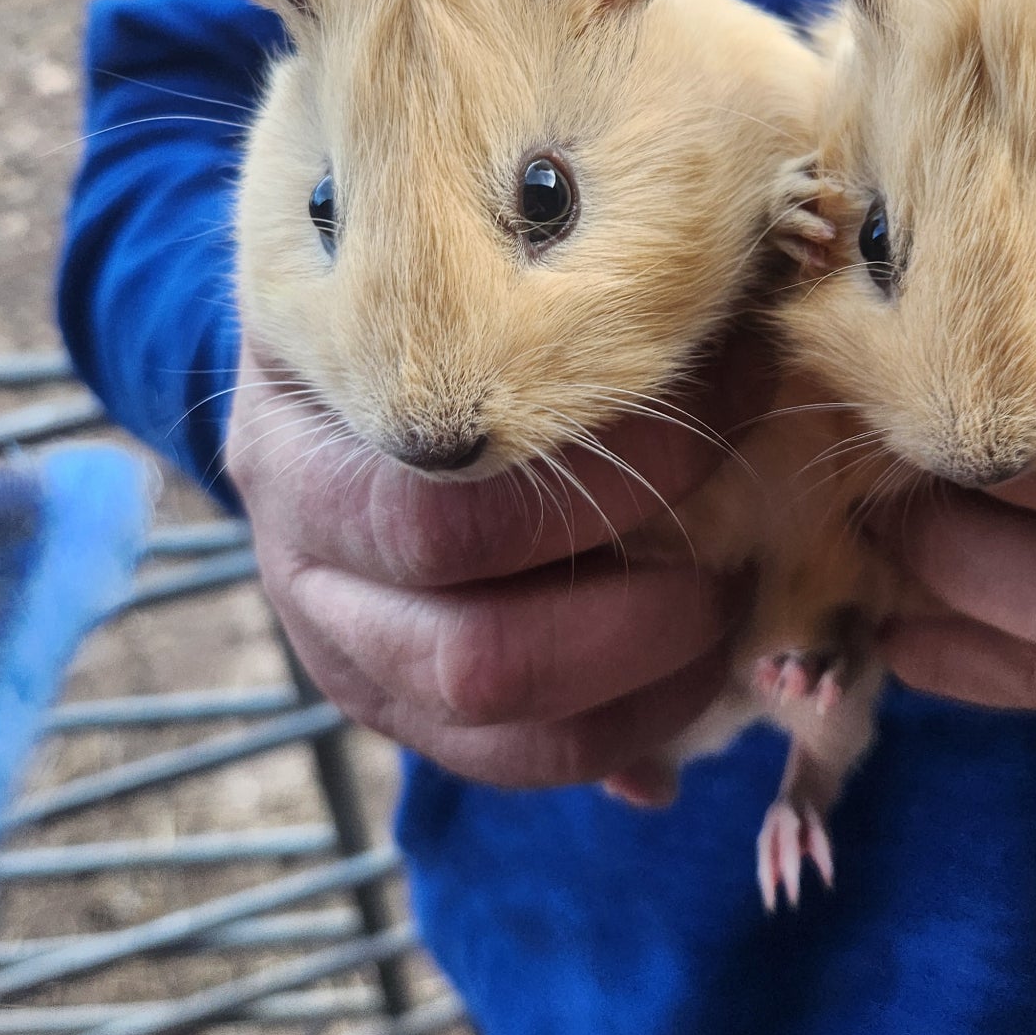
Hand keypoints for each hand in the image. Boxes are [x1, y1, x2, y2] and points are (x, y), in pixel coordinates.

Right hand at [227, 338, 759, 785]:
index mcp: (298, 458)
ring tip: (728, 615)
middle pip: (475, 653)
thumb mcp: (427, 271)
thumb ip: (535, 298)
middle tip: (737, 557)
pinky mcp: (398, 713)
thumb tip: (727, 327)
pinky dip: (625, 734)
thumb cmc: (396, 306)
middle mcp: (303, 576)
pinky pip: (517, 762)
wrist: (306, 373)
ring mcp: (346, 660)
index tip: (735, 401)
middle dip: (639, 616)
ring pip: (499, 728)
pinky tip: (695, 683)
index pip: (454, 511)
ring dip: (645, 688)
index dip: (620, 471)